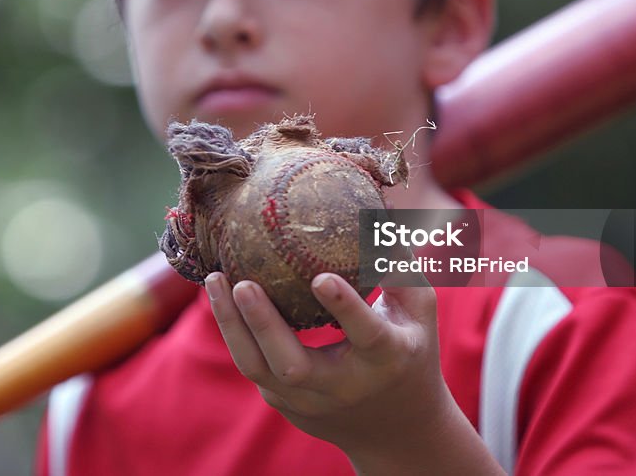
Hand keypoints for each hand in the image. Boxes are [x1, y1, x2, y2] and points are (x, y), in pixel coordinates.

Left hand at [205, 271, 457, 468]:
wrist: (395, 430)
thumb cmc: (410, 353)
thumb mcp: (420, 312)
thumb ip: (401, 265)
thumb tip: (380, 207)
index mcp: (386, 360)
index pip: (366, 335)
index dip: (344, 308)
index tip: (322, 277)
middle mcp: (343, 387)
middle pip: (294, 366)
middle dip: (264, 325)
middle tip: (243, 282)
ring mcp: (307, 401)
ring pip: (258, 369)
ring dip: (232, 325)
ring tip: (215, 279)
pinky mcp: (283, 403)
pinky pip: (252, 365)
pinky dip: (234, 331)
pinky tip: (219, 294)